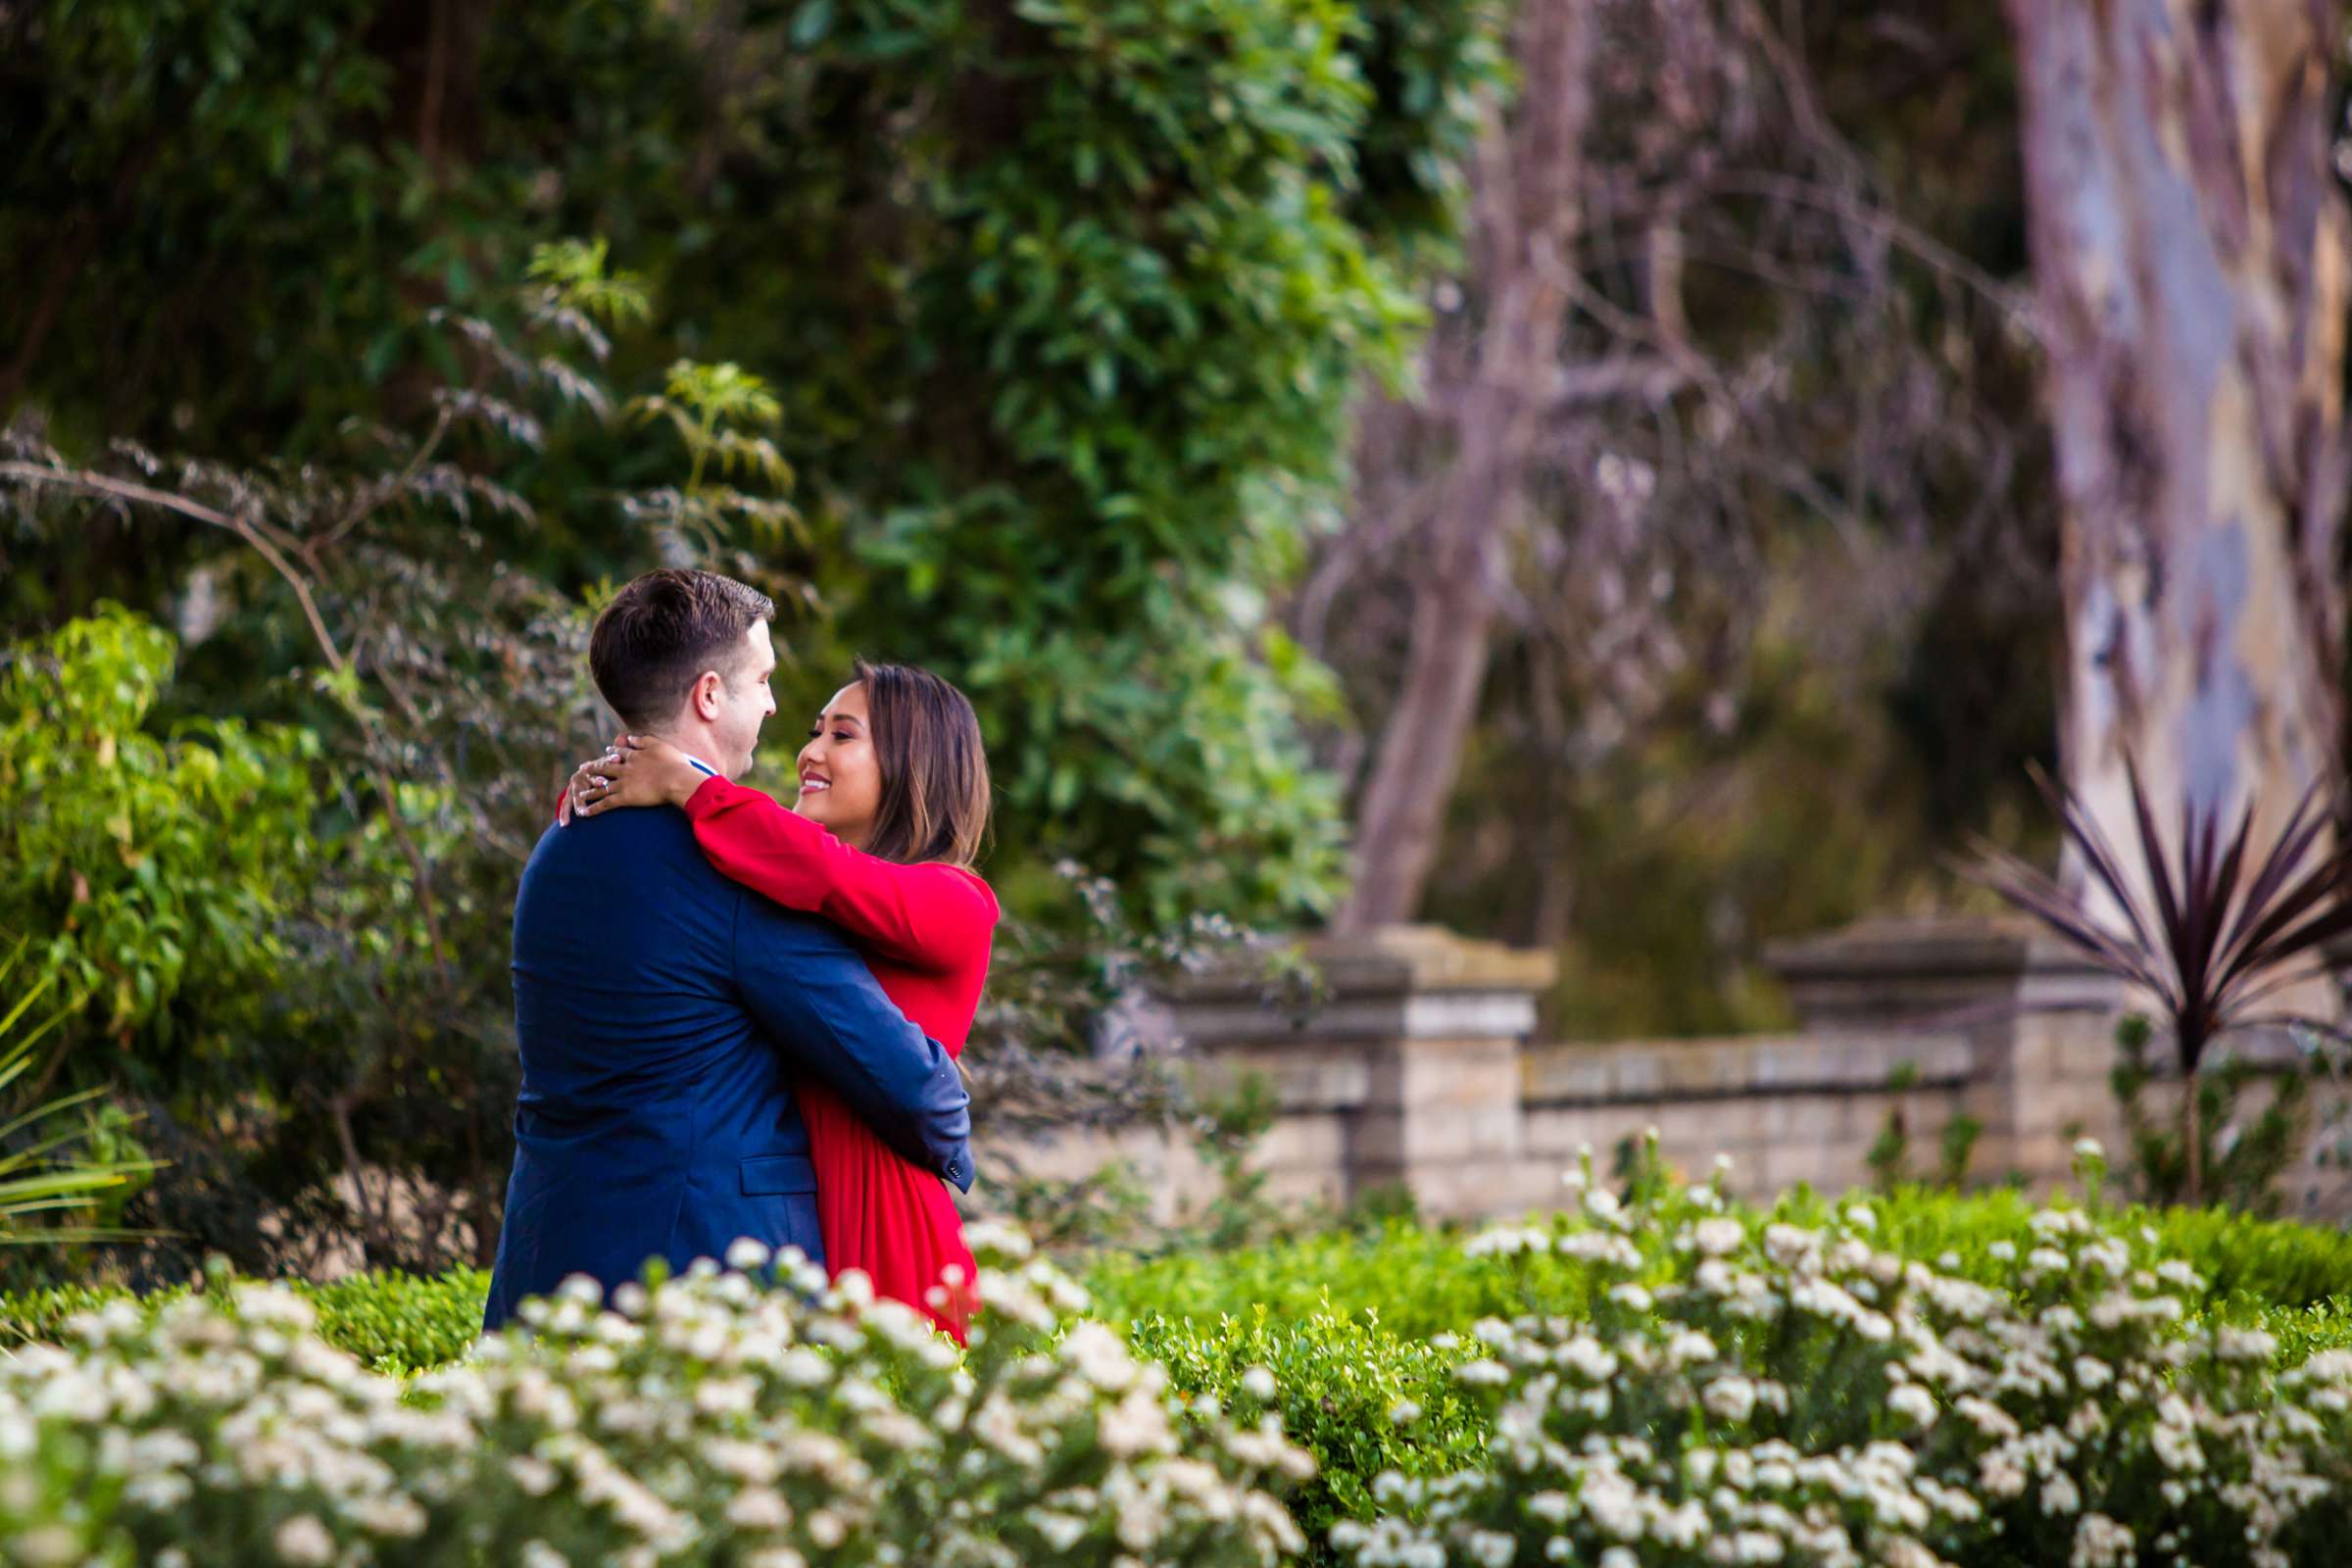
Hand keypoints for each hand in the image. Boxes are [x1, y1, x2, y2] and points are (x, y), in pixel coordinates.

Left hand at [564, 734, 707, 820]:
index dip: (611, 753)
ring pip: (601, 787)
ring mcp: (623, 783)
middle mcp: (625, 769)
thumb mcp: (660, 745)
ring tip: (579, 794)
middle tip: (582, 769)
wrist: (676, 779)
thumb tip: (630, 737)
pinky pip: (606, 804)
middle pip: (604, 768)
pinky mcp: (625, 797)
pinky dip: (594, 808)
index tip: (606, 753)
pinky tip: (585, 813)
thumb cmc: (674, 763)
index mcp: (634, 756)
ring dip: (590, 791)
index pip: (619, 754)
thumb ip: (644, 740)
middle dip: (592, 769)